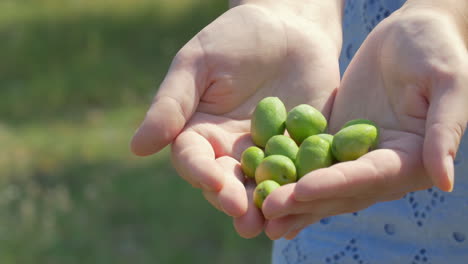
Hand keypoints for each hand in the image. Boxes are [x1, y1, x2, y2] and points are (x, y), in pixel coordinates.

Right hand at [130, 3, 342, 237]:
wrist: (287, 26)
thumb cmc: (233, 39)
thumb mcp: (197, 64)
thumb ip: (171, 104)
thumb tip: (137, 148)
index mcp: (201, 134)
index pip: (195, 160)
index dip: (202, 173)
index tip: (214, 183)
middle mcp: (232, 151)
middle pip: (229, 183)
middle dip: (236, 201)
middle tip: (247, 221)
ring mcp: (269, 153)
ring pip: (265, 186)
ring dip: (269, 208)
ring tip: (274, 226)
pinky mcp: (304, 149)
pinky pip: (303, 173)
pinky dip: (304, 190)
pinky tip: (309, 206)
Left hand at [262, 8, 467, 239]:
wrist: (413, 33)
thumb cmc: (437, 49)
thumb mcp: (448, 83)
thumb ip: (443, 131)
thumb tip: (444, 181)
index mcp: (412, 159)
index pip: (370, 177)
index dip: (336, 184)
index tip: (302, 190)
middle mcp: (382, 166)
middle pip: (340, 190)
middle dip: (304, 201)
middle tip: (267, 211)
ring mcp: (356, 155)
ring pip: (321, 182)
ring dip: (292, 198)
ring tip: (259, 213)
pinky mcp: (335, 140)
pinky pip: (310, 159)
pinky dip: (289, 174)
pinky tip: (262, 184)